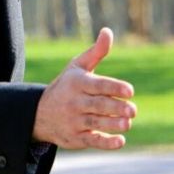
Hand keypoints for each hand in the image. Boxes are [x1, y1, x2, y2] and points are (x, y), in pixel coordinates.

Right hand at [32, 27, 136, 149]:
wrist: (40, 113)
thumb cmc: (67, 86)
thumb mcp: (77, 67)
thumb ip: (96, 52)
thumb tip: (108, 31)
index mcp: (77, 83)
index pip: (97, 85)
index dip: (114, 87)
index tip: (130, 91)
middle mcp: (74, 102)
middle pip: (98, 105)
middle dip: (116, 107)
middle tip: (133, 110)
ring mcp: (74, 121)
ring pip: (96, 123)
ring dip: (112, 124)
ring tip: (128, 123)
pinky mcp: (75, 138)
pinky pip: (92, 141)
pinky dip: (105, 142)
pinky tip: (120, 140)